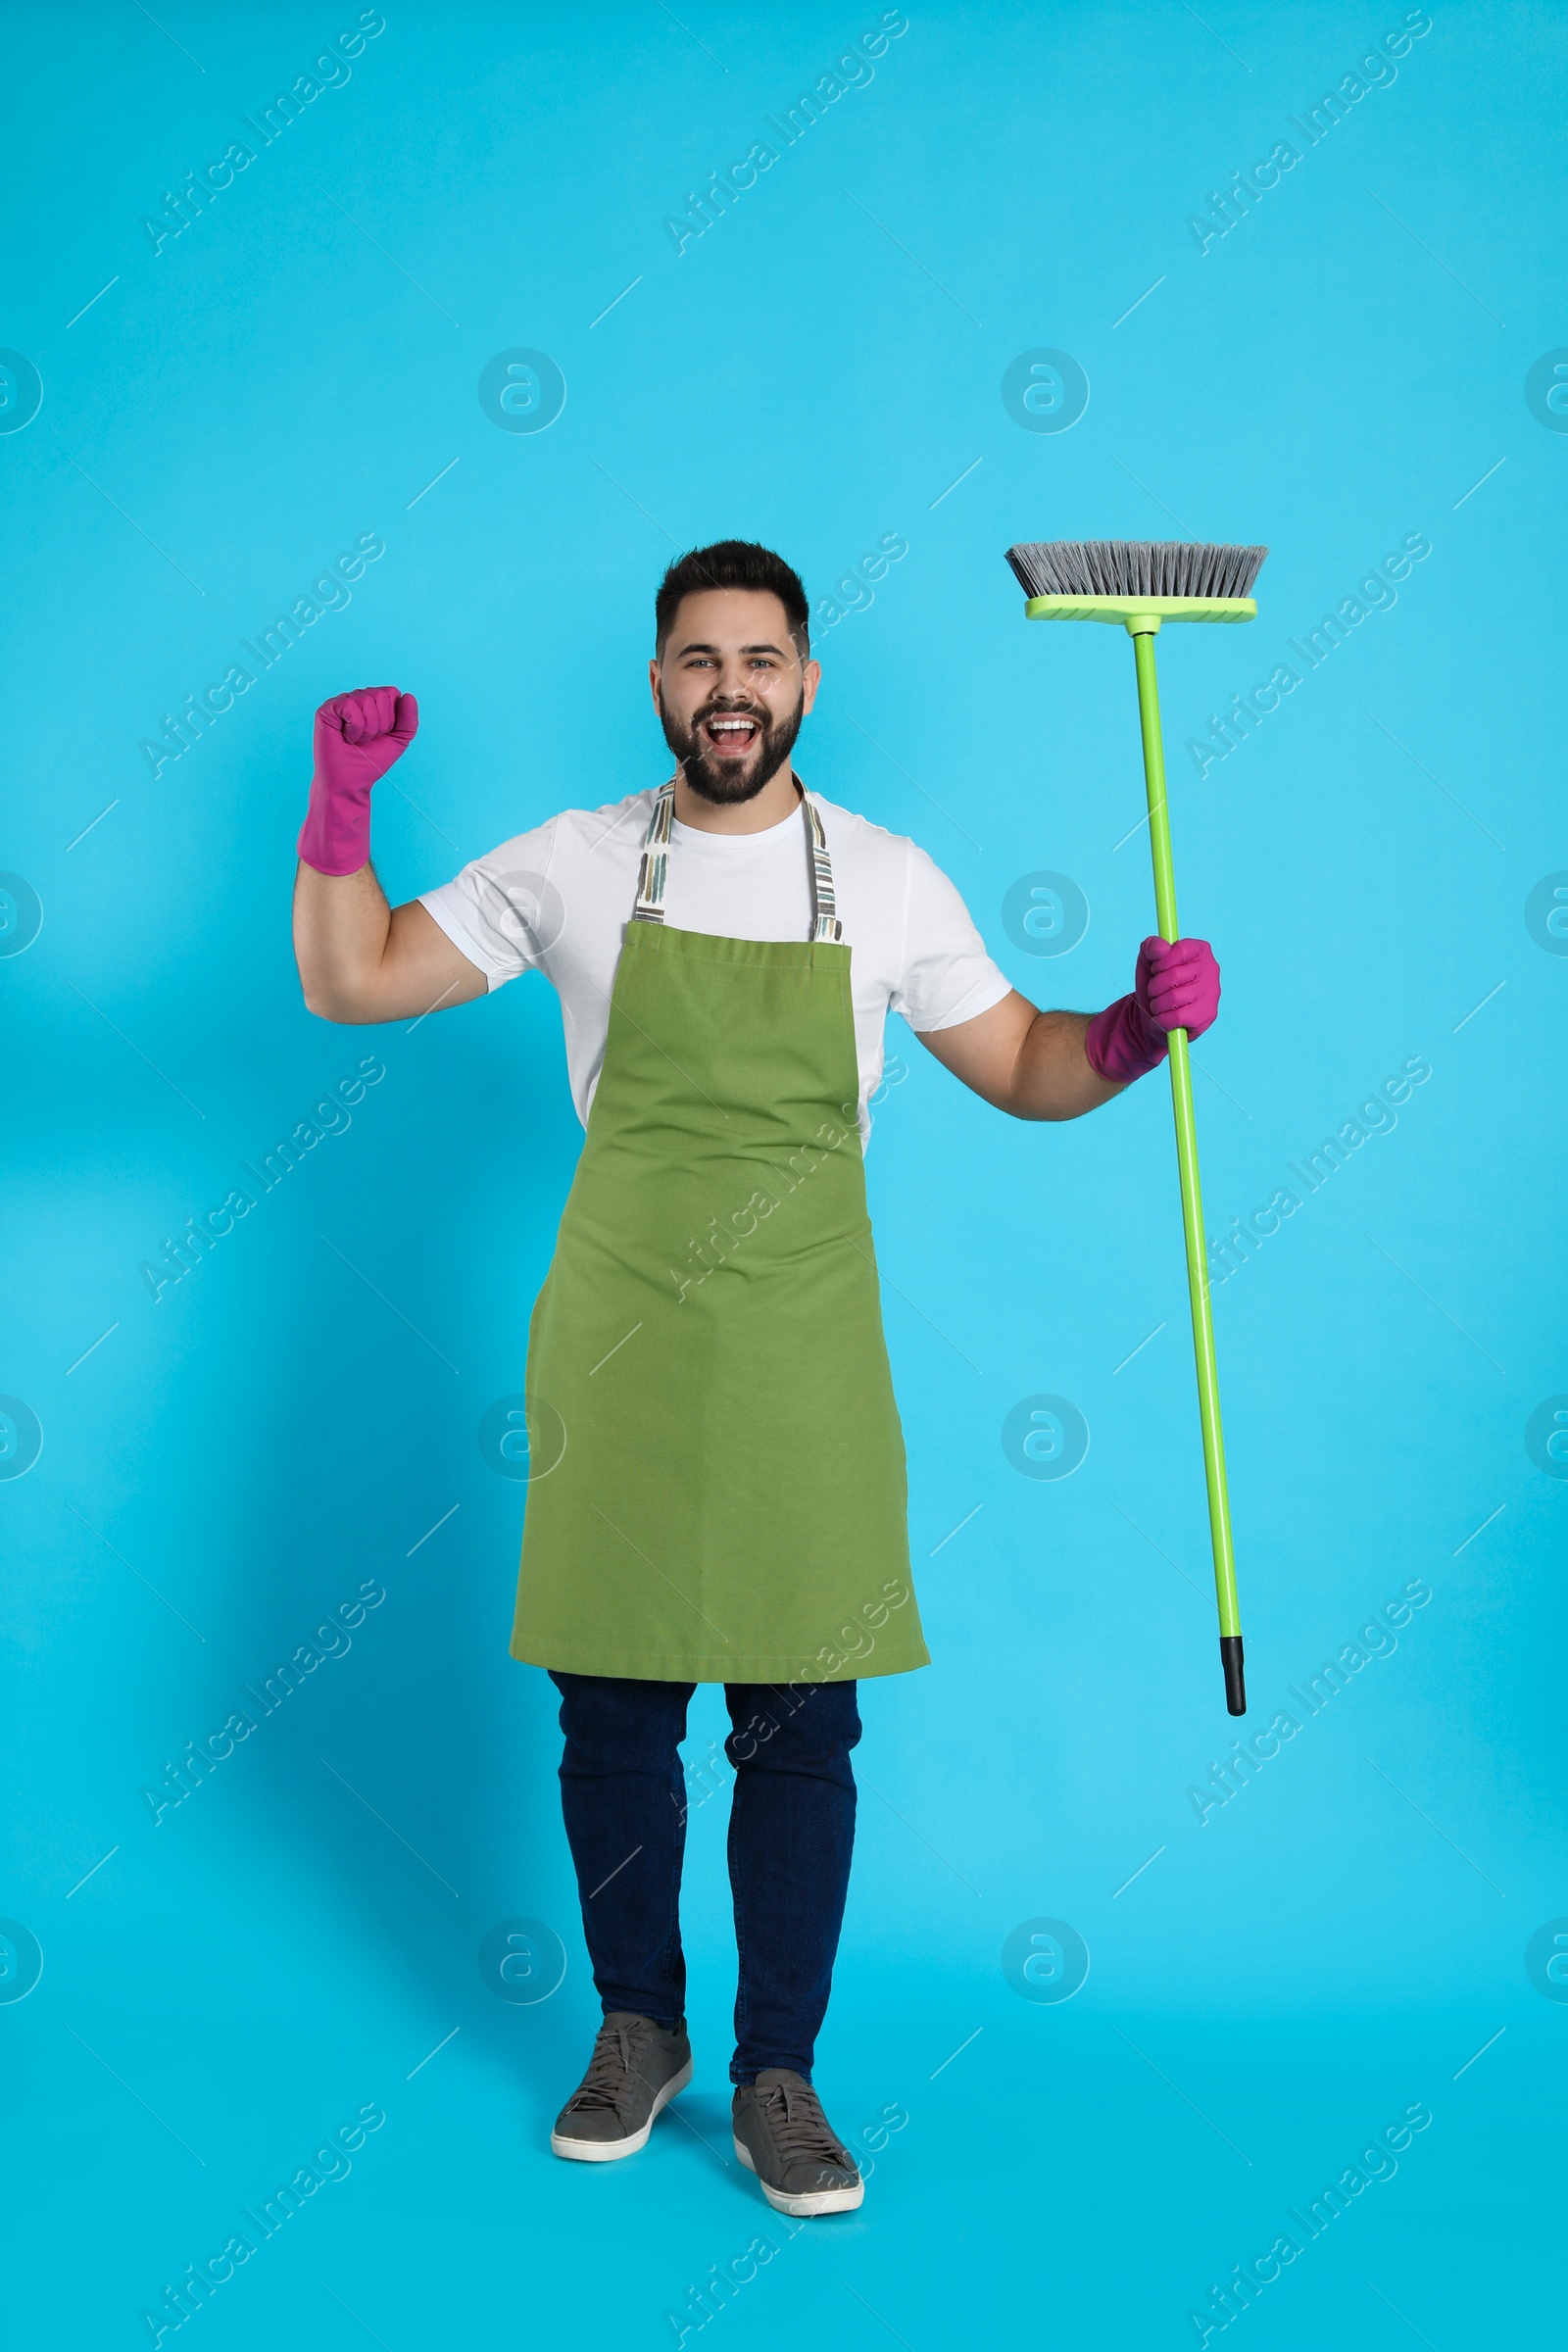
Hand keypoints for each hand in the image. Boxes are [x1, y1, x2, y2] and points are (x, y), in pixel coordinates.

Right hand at [299, 686, 418, 876]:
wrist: (350, 783)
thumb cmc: (370, 762)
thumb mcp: (398, 741)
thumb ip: (409, 720)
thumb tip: (408, 695)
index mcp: (371, 703)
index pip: (391, 692)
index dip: (391, 717)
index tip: (380, 735)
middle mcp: (355, 698)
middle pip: (380, 695)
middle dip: (380, 724)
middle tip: (366, 740)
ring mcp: (340, 703)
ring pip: (366, 700)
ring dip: (367, 728)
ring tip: (355, 740)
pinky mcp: (326, 710)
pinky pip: (350, 706)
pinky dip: (354, 727)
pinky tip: (345, 737)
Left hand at [1135, 935, 1219, 1039]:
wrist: (1156, 1016)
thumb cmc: (1156, 984)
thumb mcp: (1147, 961)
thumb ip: (1151, 947)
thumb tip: (1162, 948)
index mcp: (1200, 950)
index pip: (1180, 950)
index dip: (1160, 962)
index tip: (1155, 969)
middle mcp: (1211, 969)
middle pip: (1175, 975)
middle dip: (1155, 986)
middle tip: (1154, 991)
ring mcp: (1212, 993)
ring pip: (1175, 998)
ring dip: (1157, 1004)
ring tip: (1158, 1005)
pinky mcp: (1208, 1015)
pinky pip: (1177, 1017)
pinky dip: (1161, 1020)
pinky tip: (1161, 1019)